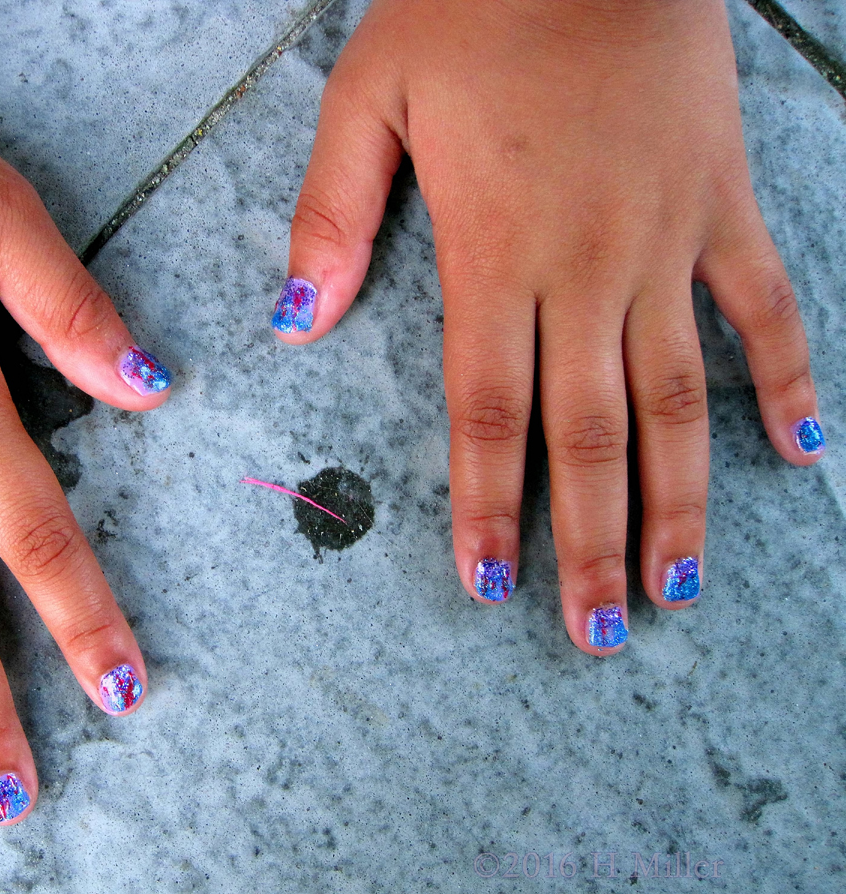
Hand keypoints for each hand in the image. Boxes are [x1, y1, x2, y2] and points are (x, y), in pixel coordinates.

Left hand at [275, 0, 821, 653]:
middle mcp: (585, 268)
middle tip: (596, 632)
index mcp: (493, 253)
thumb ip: (331, 215)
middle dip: (586, 542)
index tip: (493, 585)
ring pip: (679, 396)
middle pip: (587, 434)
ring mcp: (666, 241)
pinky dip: (789, 378)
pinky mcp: (723, 204)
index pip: (488, 411)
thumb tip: (297, 323)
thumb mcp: (369, 95)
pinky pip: (768, 305)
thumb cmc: (473, 5)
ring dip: (682, 499)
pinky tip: (802, 453)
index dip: (489, 504)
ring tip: (680, 586)